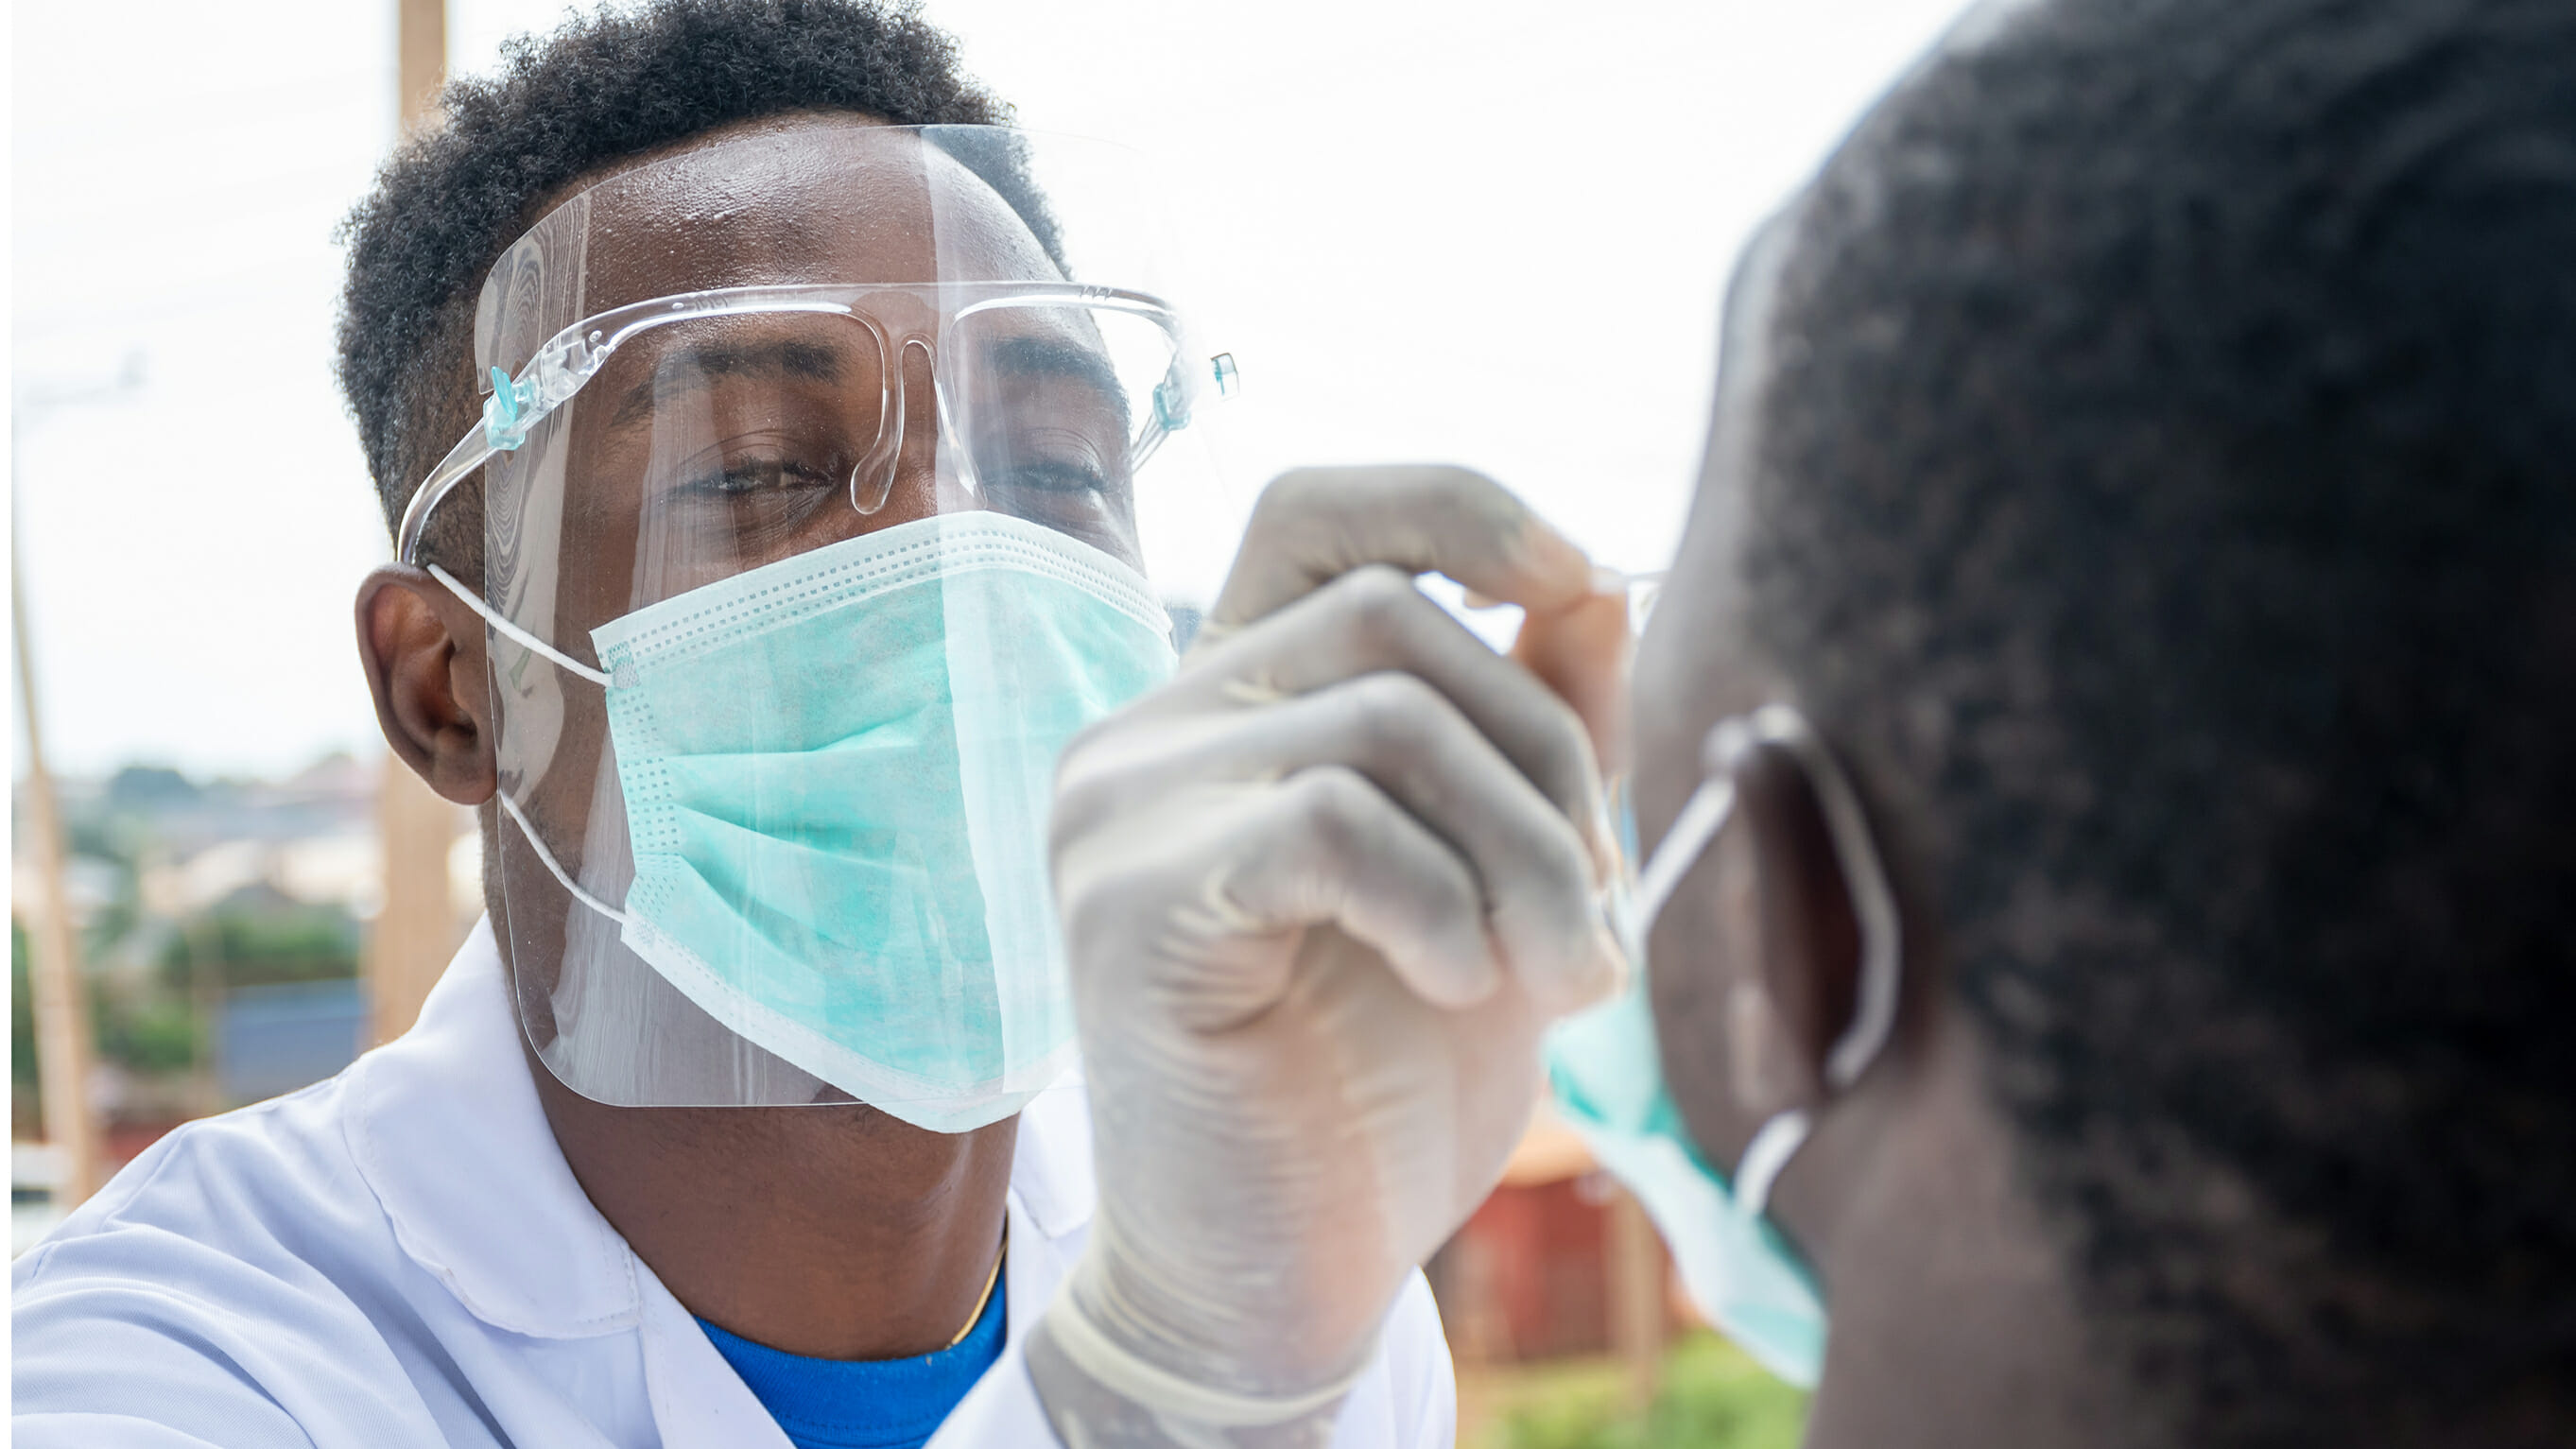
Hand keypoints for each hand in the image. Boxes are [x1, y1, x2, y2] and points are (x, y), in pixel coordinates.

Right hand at [1030, 466, 1628, 1445]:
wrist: (1277, 1279)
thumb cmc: (1383, 1084)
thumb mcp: (1499, 884)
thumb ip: (1534, 737)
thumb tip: (1597, 581)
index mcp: (1228, 710)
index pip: (1312, 512)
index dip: (1452, 503)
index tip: (1573, 575)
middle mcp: (1149, 731)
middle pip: (1394, 617)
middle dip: (1549, 755)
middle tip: (1599, 917)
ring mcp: (1118, 809)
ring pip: (1384, 717)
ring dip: (1531, 852)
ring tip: (1566, 976)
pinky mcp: (1125, 904)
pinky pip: (1332, 821)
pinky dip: (1444, 903)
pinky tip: (1463, 990)